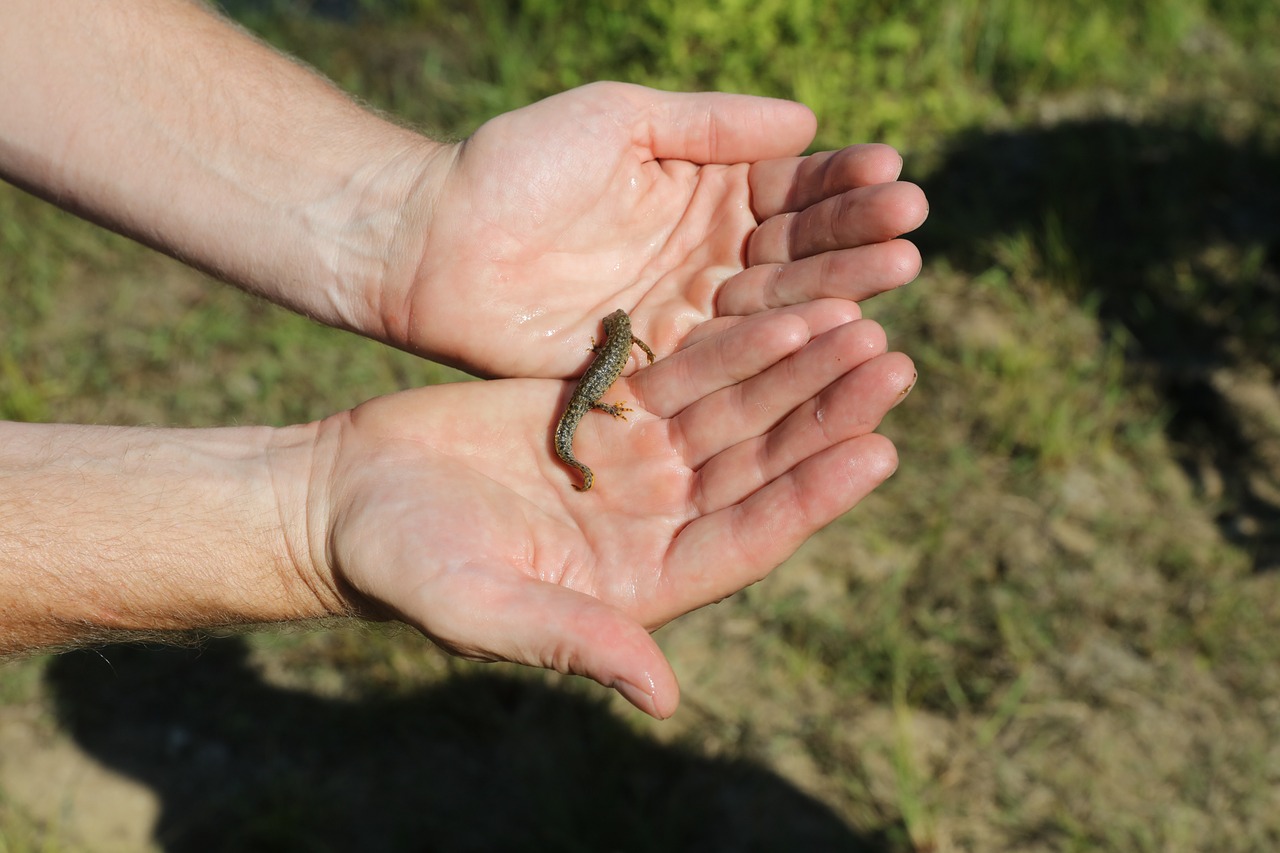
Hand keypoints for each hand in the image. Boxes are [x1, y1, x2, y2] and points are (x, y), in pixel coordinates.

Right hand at [311, 301, 914, 716]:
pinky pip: (689, 372)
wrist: (350, 499)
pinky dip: (737, 342)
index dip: (811, 497)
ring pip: (737, 412)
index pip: (747, 539)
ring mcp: (639, 466)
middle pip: (759, 467)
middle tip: (891, 363)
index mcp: (642, 583)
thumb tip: (664, 696)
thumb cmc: (403, 565)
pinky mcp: (612, 413)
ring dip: (795, 369)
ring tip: (858, 319)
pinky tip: (785, 306)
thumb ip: (570, 641)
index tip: (878, 449)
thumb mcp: (480, 607)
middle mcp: (657, 524)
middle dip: (823, 417)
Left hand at [383, 82, 927, 376]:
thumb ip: (711, 125)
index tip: (893, 175)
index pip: (790, 190)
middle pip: (795, 250)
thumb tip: (807, 123)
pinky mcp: (658, 366)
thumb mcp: (620, 119)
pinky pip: (727, 355)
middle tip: (911, 231)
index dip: (841, 184)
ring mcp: (686, 314)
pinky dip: (779, 344)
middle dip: (853, 237)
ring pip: (774, 304)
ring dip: (836, 289)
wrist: (435, 240)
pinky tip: (833, 328)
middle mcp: (706, 257)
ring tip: (896, 271)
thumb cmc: (518, 163)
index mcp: (704, 191)